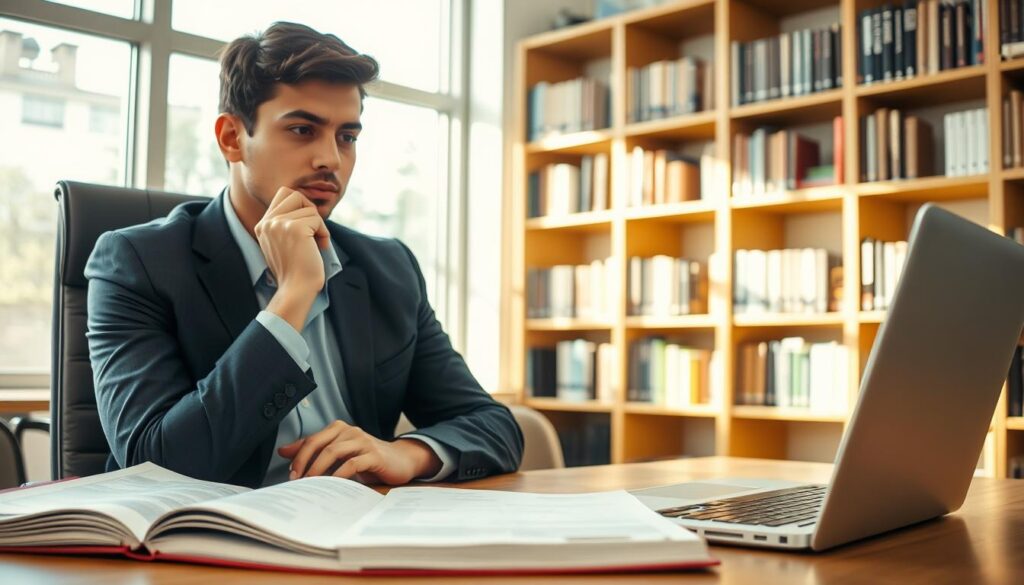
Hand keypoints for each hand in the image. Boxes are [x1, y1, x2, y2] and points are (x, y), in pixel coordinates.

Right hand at [255, 187, 329, 330]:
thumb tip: (305, 204)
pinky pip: (317, 219)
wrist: (296, 290)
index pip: (283, 195)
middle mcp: (268, 222)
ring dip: (319, 226)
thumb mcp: (283, 243)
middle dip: (310, 210)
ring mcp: (279, 224)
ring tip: (317, 244)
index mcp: (262, 225)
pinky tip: (320, 247)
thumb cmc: (295, 271)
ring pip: (309, 208)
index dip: (301, 206)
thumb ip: (286, 224)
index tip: (307, 228)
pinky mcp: (294, 228)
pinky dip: (324, 233)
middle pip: (295, 194)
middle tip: (314, 229)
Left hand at [278, 420, 441, 484]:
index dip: (299, 456)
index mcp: (340, 429)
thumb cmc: (368, 458)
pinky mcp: (374, 455)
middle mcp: (350, 431)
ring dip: (318, 469)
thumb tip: (284, 451)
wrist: (401, 461)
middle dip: (305, 463)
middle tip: (297, 480)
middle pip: (320, 444)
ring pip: (334, 452)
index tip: (291, 474)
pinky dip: (339, 474)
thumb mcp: (340, 454)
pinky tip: (333, 485)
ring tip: (311, 484)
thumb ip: (314, 450)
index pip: (312, 439)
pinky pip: (352, 463)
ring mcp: (363, 442)